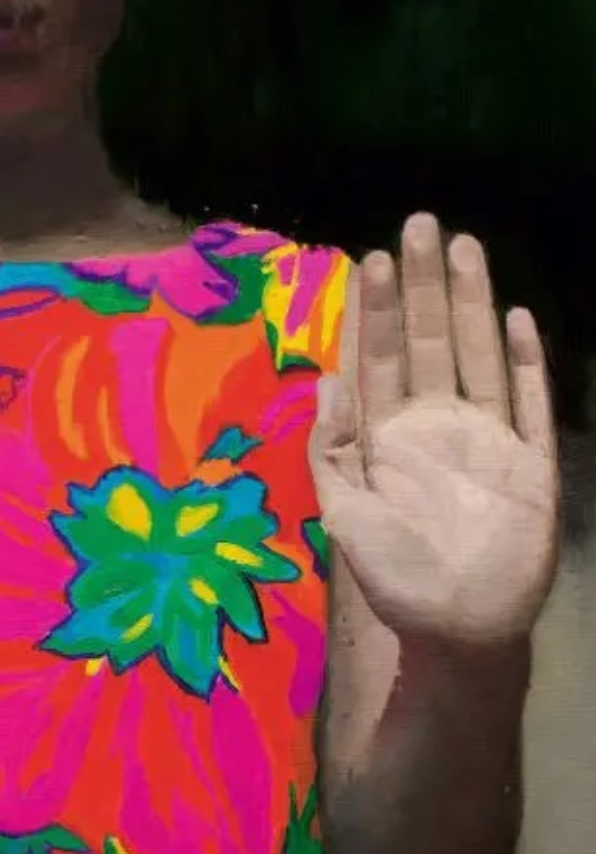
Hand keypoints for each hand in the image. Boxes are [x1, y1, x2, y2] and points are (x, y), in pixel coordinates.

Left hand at [309, 212, 558, 648]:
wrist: (456, 631)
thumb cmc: (393, 577)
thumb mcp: (342, 512)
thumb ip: (330, 446)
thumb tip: (324, 378)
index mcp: (387, 433)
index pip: (379, 356)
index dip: (375, 309)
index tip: (369, 258)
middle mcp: (435, 423)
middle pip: (429, 339)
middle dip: (423, 284)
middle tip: (419, 223)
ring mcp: (485, 437)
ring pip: (478, 354)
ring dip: (472, 302)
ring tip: (463, 247)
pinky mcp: (528, 462)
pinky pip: (528, 402)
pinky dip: (525, 361)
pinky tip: (517, 318)